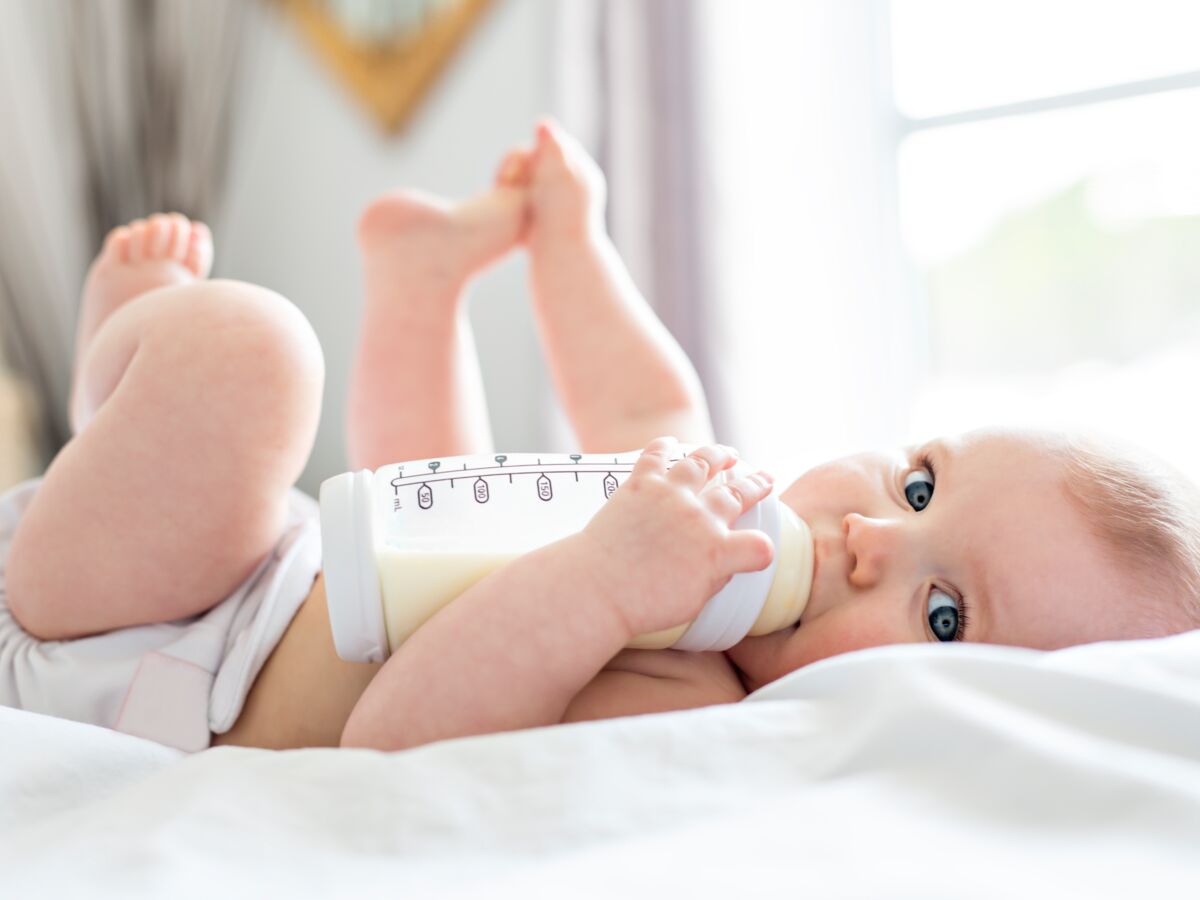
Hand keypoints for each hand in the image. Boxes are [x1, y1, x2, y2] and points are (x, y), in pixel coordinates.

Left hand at [579, 437, 775, 639]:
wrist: (600, 588)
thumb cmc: (643, 604)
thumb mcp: (692, 603)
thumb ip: (713, 578)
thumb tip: (720, 565)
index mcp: (718, 552)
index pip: (758, 547)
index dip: (763, 549)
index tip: (761, 549)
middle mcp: (700, 518)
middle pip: (737, 494)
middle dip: (756, 485)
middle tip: (766, 478)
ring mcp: (671, 496)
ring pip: (703, 463)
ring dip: (719, 456)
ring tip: (728, 453)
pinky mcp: (641, 484)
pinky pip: (656, 456)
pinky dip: (664, 446)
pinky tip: (671, 442)